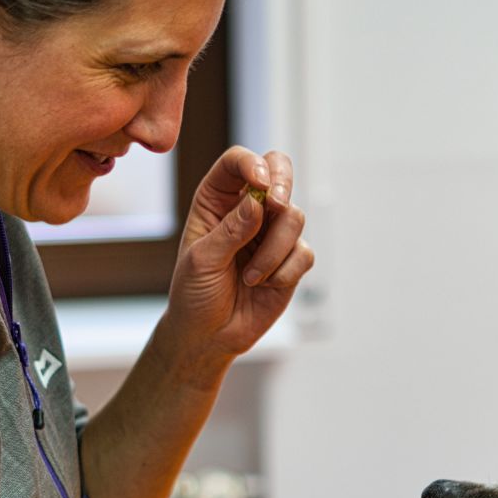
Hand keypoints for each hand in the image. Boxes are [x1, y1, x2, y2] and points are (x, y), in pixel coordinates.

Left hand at [162, 146, 311, 375]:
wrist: (209, 335)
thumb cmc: (194, 293)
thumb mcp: (202, 260)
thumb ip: (230, 230)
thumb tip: (257, 202)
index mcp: (217, 200)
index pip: (238, 162)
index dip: (252, 164)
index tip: (259, 184)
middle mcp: (248, 209)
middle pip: (279, 170)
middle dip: (283, 183)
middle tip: (277, 204)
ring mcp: (272, 233)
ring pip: (294, 217)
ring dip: (274, 250)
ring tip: (251, 277)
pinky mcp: (291, 260)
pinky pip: (303, 253)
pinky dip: (284, 271)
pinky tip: (264, 286)